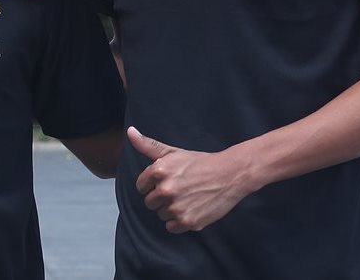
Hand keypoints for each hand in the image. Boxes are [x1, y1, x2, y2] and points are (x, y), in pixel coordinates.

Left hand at [129, 126, 253, 232]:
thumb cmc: (199, 162)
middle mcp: (165, 189)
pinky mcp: (188, 221)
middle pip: (150, 202)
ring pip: (161, 215)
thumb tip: (130, 132)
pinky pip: (171, 227)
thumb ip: (148, 145)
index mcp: (158, 170)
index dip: (152, 185)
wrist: (230, 174)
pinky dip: (179, 222)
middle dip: (161, 198)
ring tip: (187, 198)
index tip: (166, 182)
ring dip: (171, 210)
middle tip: (179, 190)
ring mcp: (176, 206)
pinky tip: (190, 209)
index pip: (141, 186)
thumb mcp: (172, 152)